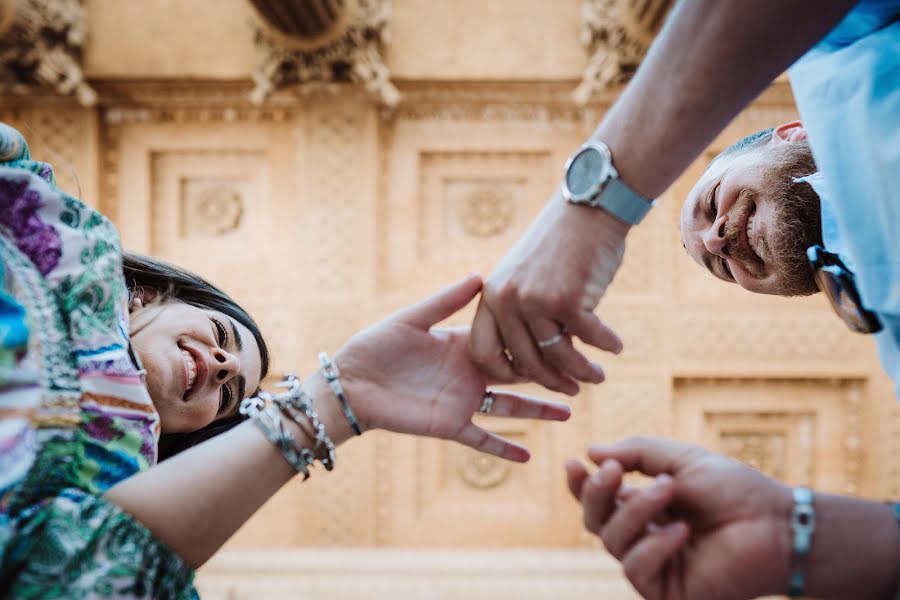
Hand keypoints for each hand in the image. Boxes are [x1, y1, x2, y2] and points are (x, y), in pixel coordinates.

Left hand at [334, 275, 571, 461]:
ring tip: (569, 413)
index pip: (506, 342)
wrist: (349, 384)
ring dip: (538, 411)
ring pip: (509, 408)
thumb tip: (480, 276)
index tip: (565, 335)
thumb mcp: (411, 319)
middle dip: (548, 375)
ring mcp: (462, 401)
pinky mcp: (449, 425)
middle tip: (583, 377)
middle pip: (518, 375)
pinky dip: (503, 448)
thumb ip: (445, 301)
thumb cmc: (373, 347)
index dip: (534, 340)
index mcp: (461, 345)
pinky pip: (482, 439)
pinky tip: (530, 456)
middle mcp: (468, 373)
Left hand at [470, 195, 627, 395]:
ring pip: (559, 356)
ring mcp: (535, 301)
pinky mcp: (568, 300)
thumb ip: (523, 315)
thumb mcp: (525, 278)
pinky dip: (606, 345)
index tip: (527, 379)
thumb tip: (540, 362)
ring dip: (583, 372)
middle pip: (525, 362)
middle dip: (552, 382)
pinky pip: (590, 337)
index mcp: (490, 296)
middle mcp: (507, 301)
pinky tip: (616, 347)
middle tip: (572, 389)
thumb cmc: (560, 247)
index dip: (504, 373)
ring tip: (598, 376)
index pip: (483, 352)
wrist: (587, 209)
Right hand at [566, 436, 792, 599]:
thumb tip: (590, 452)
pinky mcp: (665, 591)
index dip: (580, 484)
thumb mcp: (681, 460)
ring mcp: (653, 565)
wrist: (775, 523)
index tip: (573, 462)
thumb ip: (636, 453)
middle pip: (593, 520)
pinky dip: (654, 545)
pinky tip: (682, 531)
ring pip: (611, 541)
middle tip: (615, 472)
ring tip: (671, 490)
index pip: (598, 499)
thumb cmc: (734, 490)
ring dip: (636, 510)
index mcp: (643, 506)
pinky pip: (635, 569)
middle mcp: (642, 536)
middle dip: (597, 493)